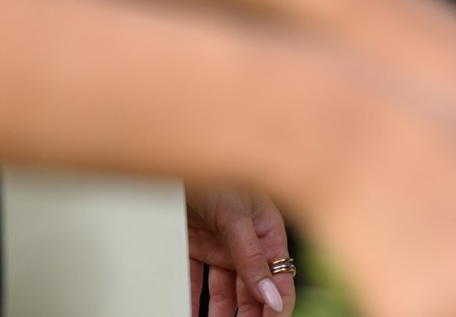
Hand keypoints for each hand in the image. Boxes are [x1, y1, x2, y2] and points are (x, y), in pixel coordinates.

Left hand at [187, 185, 295, 316]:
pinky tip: (190, 316)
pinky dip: (193, 302)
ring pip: (227, 292)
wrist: (174, 154)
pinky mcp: (196, 248)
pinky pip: (196, 282)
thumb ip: (253, 258)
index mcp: (269, 232)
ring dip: (223, 315)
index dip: (277, 306)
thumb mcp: (237, 216)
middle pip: (254, 291)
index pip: (280, 279)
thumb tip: (271, 295)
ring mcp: (222, 247)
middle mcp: (249, 243)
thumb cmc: (216, 172)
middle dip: (250, 316)